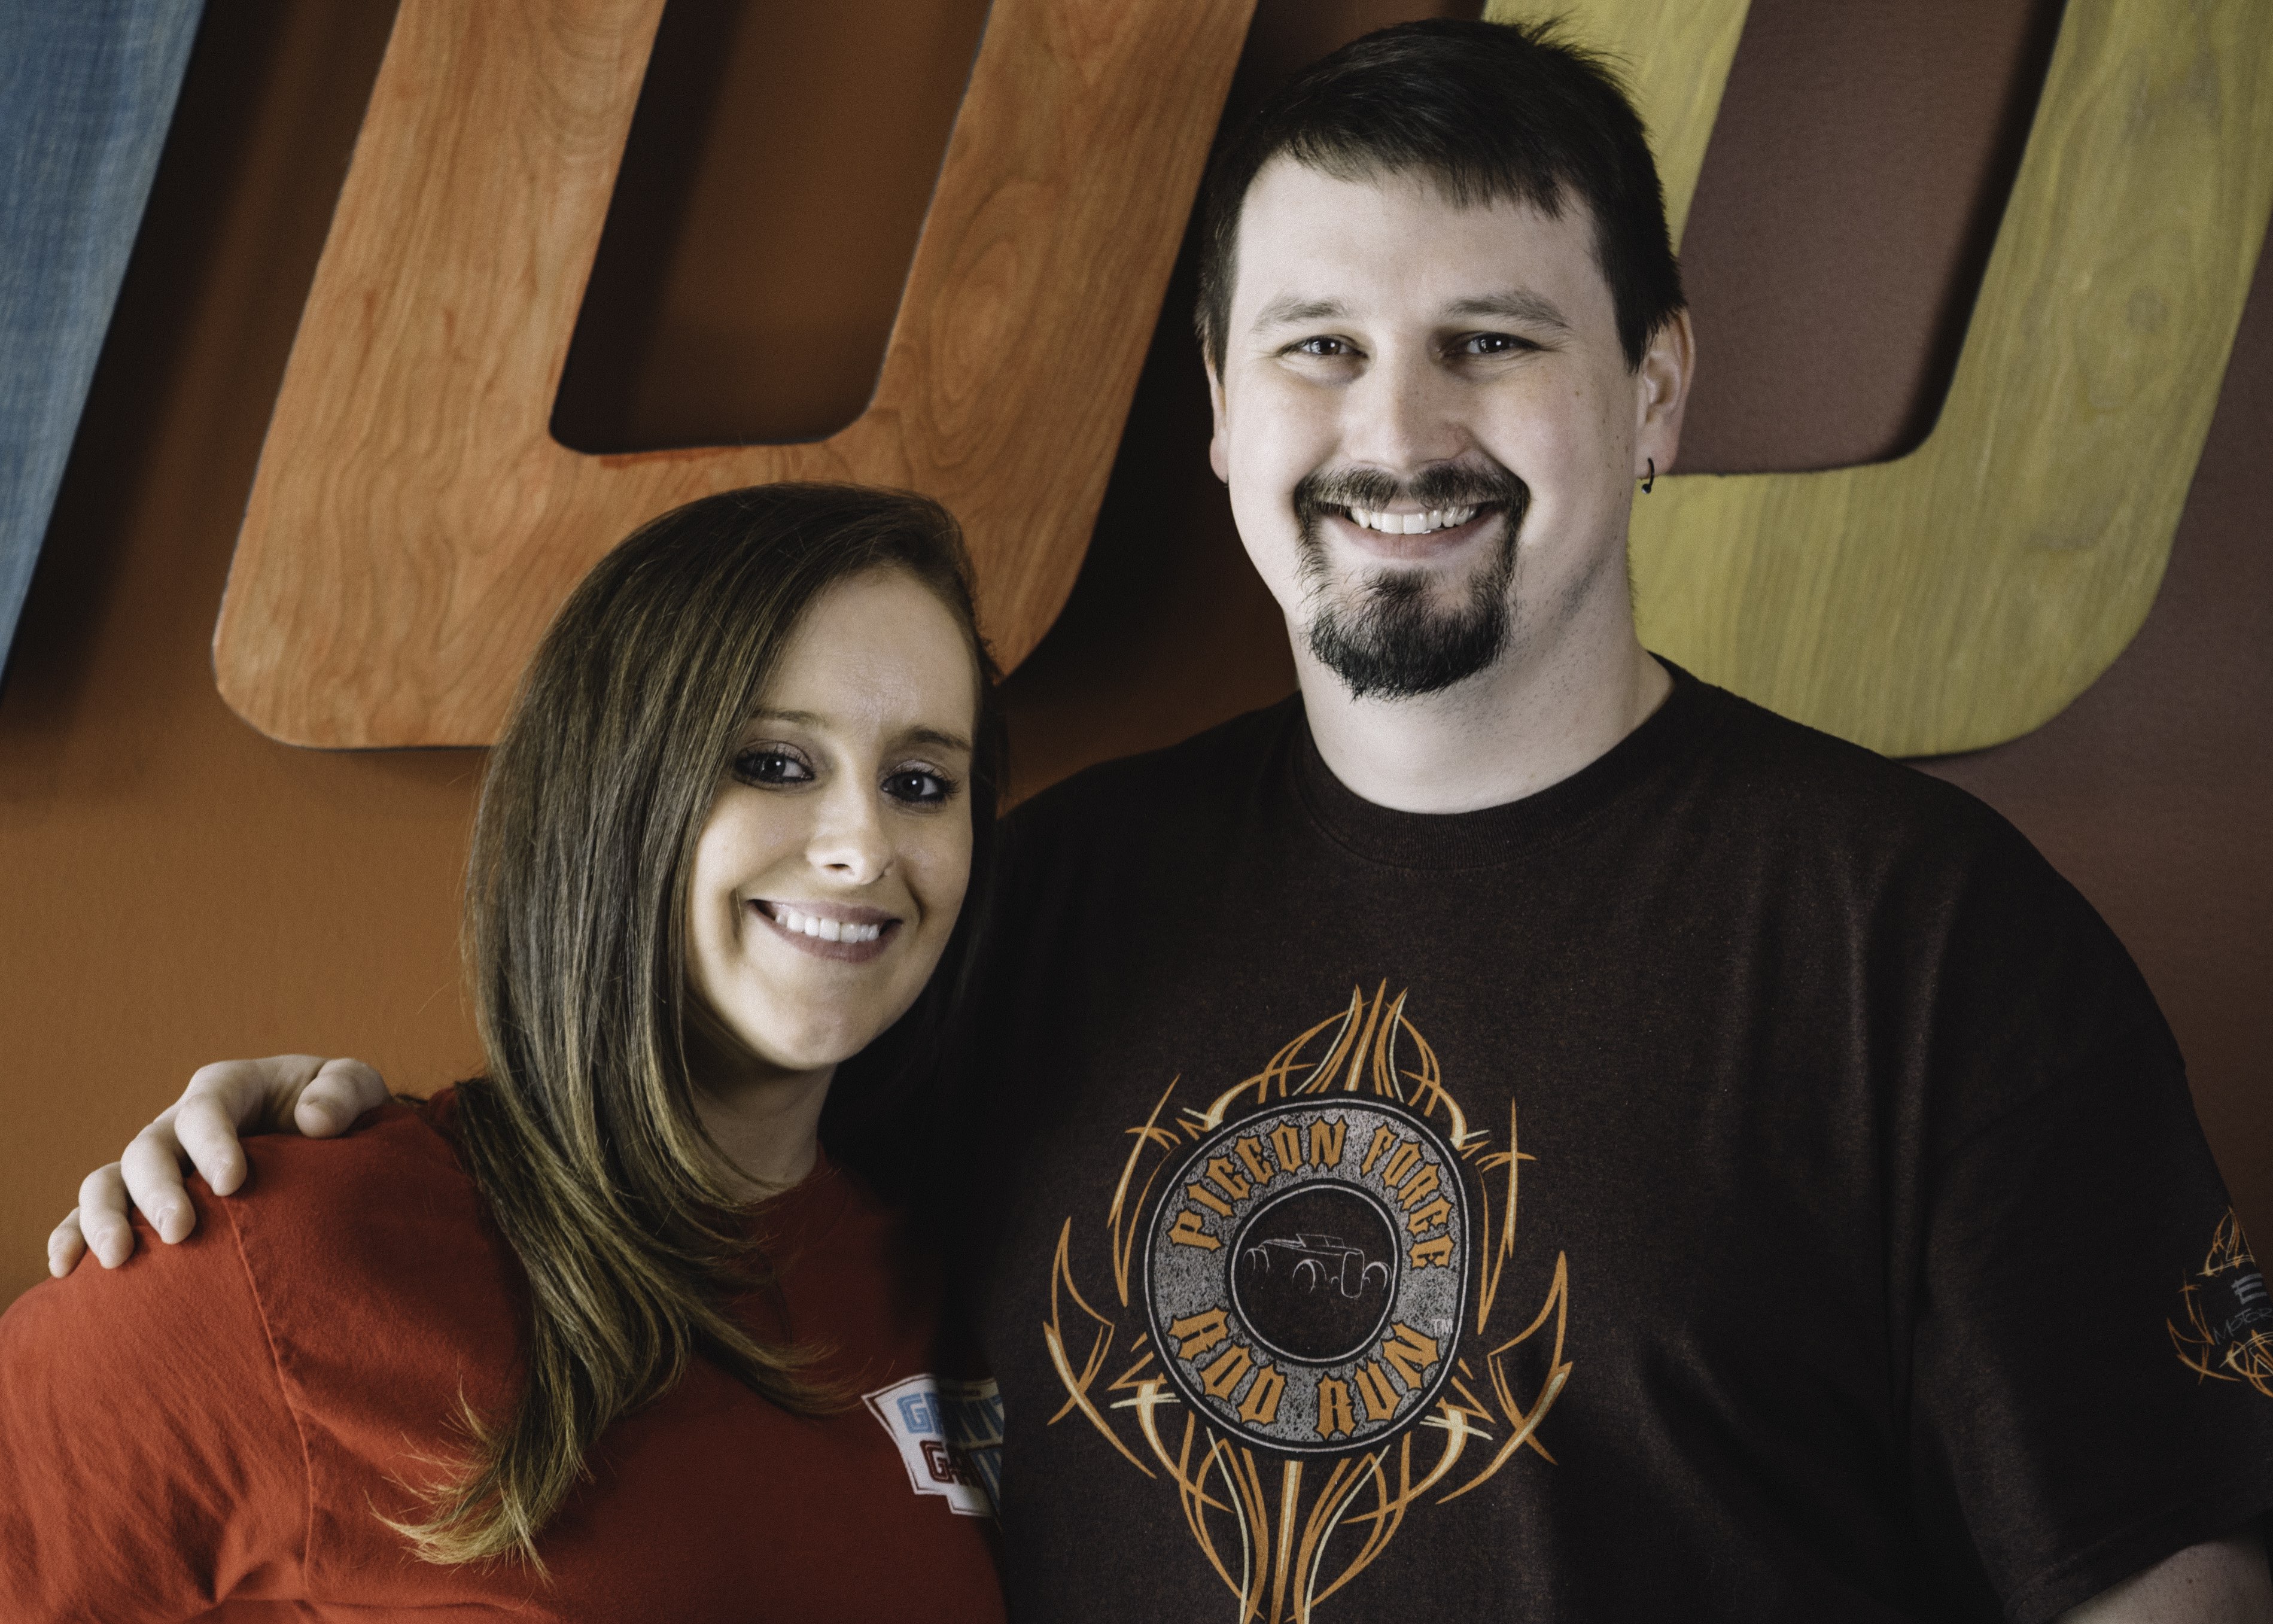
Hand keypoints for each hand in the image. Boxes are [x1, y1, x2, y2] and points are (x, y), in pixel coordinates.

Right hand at [45, 1056, 389, 1276]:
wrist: (330, 1149)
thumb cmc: (339, 1112)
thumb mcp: (354, 1090)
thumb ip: (343, 1092)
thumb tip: (313, 1120)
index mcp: (229, 1088)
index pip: (207, 1108)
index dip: (213, 1143)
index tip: (233, 1184)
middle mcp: (180, 1124)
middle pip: (149, 1149)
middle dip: (159, 1190)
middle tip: (181, 1231)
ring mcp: (158, 1165)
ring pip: (108, 1182)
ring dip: (104, 1219)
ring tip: (118, 1258)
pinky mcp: (143, 1203)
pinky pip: (91, 1217)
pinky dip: (72, 1237)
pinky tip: (66, 1270)